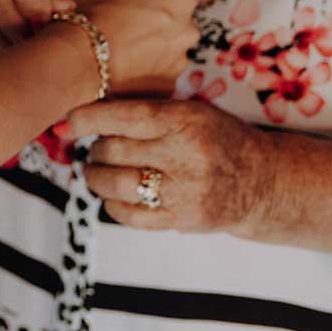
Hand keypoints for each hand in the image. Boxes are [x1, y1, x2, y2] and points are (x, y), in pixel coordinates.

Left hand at [70, 98, 270, 233]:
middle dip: (95, 148)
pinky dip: (112, 204)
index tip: (68, 121)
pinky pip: (129, 215)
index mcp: (185, 121)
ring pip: (115, 184)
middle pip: (113, 151)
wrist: (263, 182)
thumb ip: (145, 110)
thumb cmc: (217, 138)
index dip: (87, 119)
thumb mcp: (190, 112)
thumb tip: (85, 114)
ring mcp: (184, 192)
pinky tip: (114, 195)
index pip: (123, 117)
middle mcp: (184, 156)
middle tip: (96, 148)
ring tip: (96, 170)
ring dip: (95, 176)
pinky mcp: (182, 220)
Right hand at [72, 0, 201, 96]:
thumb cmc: (95, 13)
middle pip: (176, 25)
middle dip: (156, 26)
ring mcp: (180, 62)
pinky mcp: (167, 88)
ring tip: (118, 52)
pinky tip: (121, 69)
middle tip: (123, 28)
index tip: (130, 5)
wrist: (78, 58)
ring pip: (167, 52)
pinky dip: (144, 73)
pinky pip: (157, 76)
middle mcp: (190, 30)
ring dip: (150, 50)